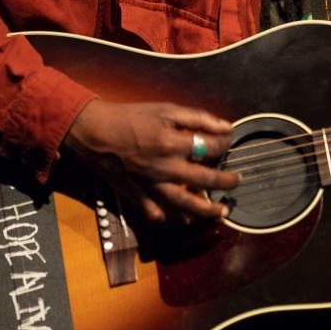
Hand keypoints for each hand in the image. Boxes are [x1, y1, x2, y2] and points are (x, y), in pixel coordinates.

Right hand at [61, 100, 240, 228]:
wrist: (94, 132)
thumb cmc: (130, 118)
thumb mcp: (165, 110)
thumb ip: (198, 118)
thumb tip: (226, 127)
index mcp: (172, 142)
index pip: (210, 148)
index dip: (225, 145)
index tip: (229, 143)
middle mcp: (164, 167)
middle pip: (205, 180)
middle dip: (226, 182)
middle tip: (237, 181)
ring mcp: (151, 184)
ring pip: (184, 204)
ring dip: (206, 210)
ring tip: (221, 212)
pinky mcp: (136, 195)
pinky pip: (156, 214)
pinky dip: (170, 219)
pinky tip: (184, 219)